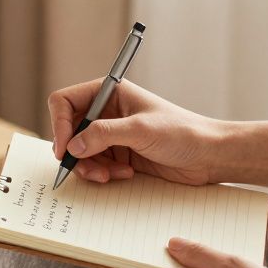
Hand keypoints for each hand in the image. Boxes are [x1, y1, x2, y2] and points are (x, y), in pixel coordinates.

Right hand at [48, 79, 222, 185]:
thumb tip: (73, 145)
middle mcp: (107, 111)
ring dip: (89, 166)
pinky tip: (124, 174)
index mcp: (110, 93)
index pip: (65, 101)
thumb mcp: (141, 129)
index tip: (65, 147)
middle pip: (69, 130)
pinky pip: (95, 165)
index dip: (59, 124)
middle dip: (75, 151)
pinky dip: (103, 173)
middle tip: (85, 167)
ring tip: (109, 175)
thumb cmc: (183, 132)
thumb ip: (104, 134)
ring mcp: (112, 134)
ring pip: (80, 151)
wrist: (208, 155)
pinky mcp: (119, 154)